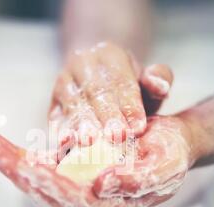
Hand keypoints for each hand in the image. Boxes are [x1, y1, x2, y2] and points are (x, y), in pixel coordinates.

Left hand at [0, 114, 194, 206]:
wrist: (171, 145)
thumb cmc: (170, 153)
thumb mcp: (165, 166)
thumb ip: (137, 180)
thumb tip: (100, 185)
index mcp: (114, 203)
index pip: (74, 197)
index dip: (50, 180)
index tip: (26, 163)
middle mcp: (92, 201)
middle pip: (46, 191)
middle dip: (17, 168)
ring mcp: (80, 189)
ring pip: (37, 183)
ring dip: (11, 163)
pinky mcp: (73, 174)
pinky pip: (41, 170)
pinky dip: (19, 158)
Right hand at [48, 41, 172, 147]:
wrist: (96, 80)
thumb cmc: (128, 88)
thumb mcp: (147, 80)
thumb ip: (159, 80)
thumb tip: (160, 86)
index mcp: (108, 54)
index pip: (121, 81)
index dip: (129, 105)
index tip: (138, 127)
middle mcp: (82, 64)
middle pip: (95, 92)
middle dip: (106, 116)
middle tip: (116, 137)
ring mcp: (64, 83)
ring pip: (73, 104)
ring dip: (81, 124)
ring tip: (89, 141)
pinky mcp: (52, 105)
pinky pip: (55, 118)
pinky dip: (60, 131)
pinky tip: (65, 144)